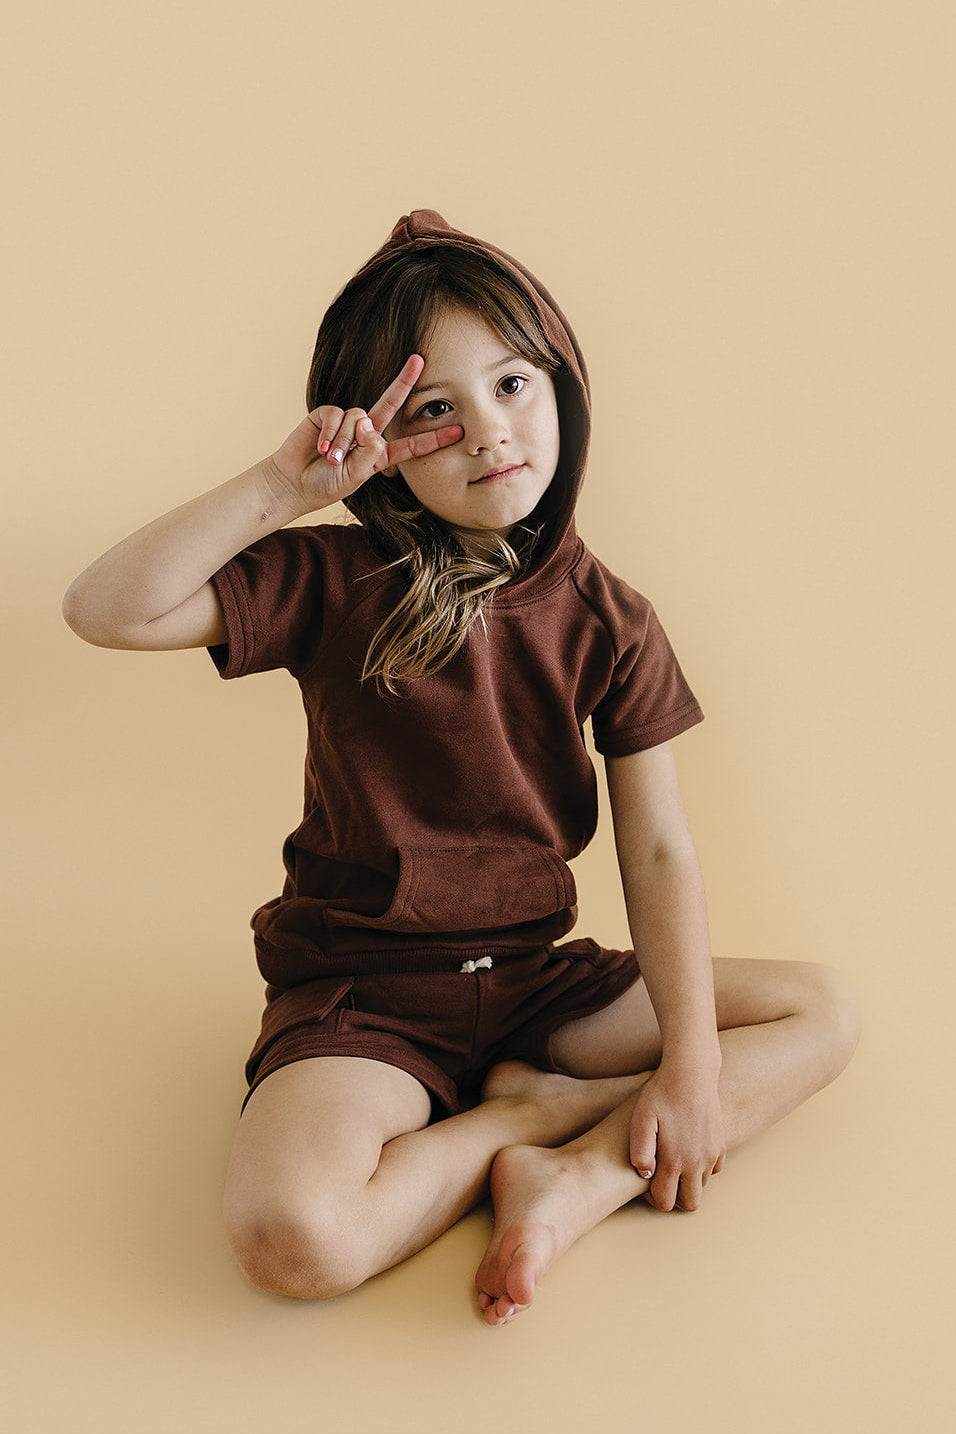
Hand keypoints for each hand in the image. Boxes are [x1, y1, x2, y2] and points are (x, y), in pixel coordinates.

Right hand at [264, 355, 461, 516]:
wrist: (293, 483)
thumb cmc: (325, 484)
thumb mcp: (355, 476)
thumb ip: (368, 453)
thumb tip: (369, 423)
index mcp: (379, 454)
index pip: (410, 444)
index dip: (432, 439)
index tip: (457, 432)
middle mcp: (366, 434)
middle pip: (391, 403)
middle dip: (405, 380)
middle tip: (419, 359)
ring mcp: (347, 423)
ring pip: (360, 418)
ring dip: (344, 442)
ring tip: (330, 460)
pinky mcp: (327, 415)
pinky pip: (338, 415)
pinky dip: (330, 434)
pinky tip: (320, 448)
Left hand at [629, 1063, 725, 1212]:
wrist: (692, 1072)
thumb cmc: (662, 1094)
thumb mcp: (641, 1120)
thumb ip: (640, 1152)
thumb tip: (645, 1175)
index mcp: (675, 1161)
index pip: (666, 1202)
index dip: (653, 1198)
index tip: (647, 1182)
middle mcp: (697, 1163)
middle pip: (690, 1203)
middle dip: (675, 1198)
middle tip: (662, 1179)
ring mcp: (712, 1154)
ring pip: (702, 1186)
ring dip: (688, 1181)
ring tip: (673, 1161)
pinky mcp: (721, 1144)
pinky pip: (714, 1169)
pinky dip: (702, 1167)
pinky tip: (688, 1150)